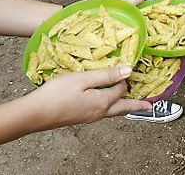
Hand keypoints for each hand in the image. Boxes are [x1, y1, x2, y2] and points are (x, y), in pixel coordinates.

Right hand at [22, 65, 150, 130]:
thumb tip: (128, 71)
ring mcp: (89, 117)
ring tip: (131, 104)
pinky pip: (102, 112)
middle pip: (122, 108)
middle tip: (149, 106)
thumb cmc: (57, 94)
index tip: (130, 67)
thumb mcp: (83, 79)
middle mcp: (99, 112)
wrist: (35, 114)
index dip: (124, 78)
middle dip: (136, 105)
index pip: (121, 89)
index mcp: (102, 102)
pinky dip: (110, 108)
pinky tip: (105, 104)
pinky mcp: (80, 117)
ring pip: (112, 112)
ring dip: (123, 107)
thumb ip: (106, 75)